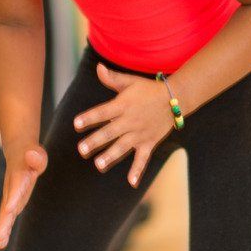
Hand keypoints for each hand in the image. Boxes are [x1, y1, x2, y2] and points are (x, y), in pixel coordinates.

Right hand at [0, 144, 47, 248]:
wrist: (18, 154)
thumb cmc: (32, 156)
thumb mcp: (38, 155)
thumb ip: (36, 157)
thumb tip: (32, 154)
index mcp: (19, 177)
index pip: (17, 187)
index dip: (14, 197)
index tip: (9, 210)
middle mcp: (11, 190)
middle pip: (7, 206)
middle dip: (3, 222)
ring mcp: (10, 198)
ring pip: (5, 215)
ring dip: (1, 230)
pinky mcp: (11, 204)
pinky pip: (6, 218)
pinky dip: (2, 230)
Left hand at [72, 64, 175, 186]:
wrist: (175, 98)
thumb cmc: (148, 90)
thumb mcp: (130, 82)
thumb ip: (113, 78)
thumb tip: (98, 68)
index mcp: (123, 105)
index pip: (103, 112)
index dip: (89, 117)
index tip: (76, 124)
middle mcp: (130, 120)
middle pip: (110, 132)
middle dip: (95, 141)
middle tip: (82, 149)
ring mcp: (140, 133)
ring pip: (123, 146)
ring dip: (111, 156)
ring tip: (99, 164)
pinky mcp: (149, 143)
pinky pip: (143, 158)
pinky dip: (138, 170)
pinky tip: (131, 182)